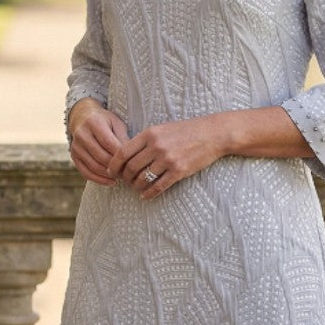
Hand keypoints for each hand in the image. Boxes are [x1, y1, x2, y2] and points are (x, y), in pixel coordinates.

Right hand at [68, 99, 128, 185]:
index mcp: (94, 123)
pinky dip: (99, 180)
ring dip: (109, 175)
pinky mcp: (74, 156)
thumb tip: (131, 157)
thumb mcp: (116, 123)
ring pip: (94, 166)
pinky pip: (86, 172)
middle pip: (101, 156)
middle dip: (116, 167)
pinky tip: (111, 182)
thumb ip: (123, 138)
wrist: (82, 118)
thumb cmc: (104, 121)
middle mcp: (82, 134)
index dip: (121, 155)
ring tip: (122, 177)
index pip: (109, 143)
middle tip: (129, 172)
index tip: (132, 162)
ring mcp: (76, 147)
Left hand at [107, 115, 228, 199]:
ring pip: (142, 178)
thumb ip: (145, 140)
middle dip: (124, 178)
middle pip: (130, 167)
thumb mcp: (162, 129)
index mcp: (149, 134)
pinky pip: (158, 186)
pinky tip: (145, 195)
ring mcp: (168, 160)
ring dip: (136, 186)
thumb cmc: (186, 130)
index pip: (123, 152)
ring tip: (135, 188)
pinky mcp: (178, 171)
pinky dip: (149, 193)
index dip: (114, 164)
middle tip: (124, 182)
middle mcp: (156, 147)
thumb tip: (127, 154)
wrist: (212, 134)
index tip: (111, 171)